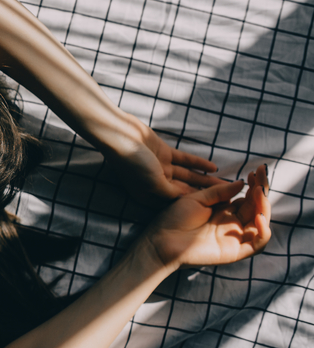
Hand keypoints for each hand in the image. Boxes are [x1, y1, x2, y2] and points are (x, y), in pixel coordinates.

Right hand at [108, 116, 225, 204]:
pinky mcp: (164, 153)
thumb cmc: (134, 164)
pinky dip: (198, 163)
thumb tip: (189, 202)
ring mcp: (161, 168)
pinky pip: (185, 160)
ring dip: (206, 179)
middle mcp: (157, 184)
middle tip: (228, 198)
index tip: (216, 211)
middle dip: (205, 194)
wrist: (120, 136)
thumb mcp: (154, 185)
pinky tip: (213, 167)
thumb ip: (173, 194)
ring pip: (189, 176)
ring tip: (226, 184)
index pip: (178, 204)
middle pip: (186, 190)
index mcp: (151, 196)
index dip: (197, 208)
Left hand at [143, 165, 270, 270]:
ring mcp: (235, 238)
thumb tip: (241, 182)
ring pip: (260, 224)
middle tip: (261, 175)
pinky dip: (263, 232)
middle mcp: (232, 224)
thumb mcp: (197, 199)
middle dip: (260, 190)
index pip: (246, 197)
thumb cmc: (174, 219)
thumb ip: (219, 192)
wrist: (160, 240)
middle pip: (256, 207)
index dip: (253, 184)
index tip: (256, 170)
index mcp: (223, 211)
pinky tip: (258, 216)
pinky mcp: (235, 252)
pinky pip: (257, 245)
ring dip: (264, 207)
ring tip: (258, 192)